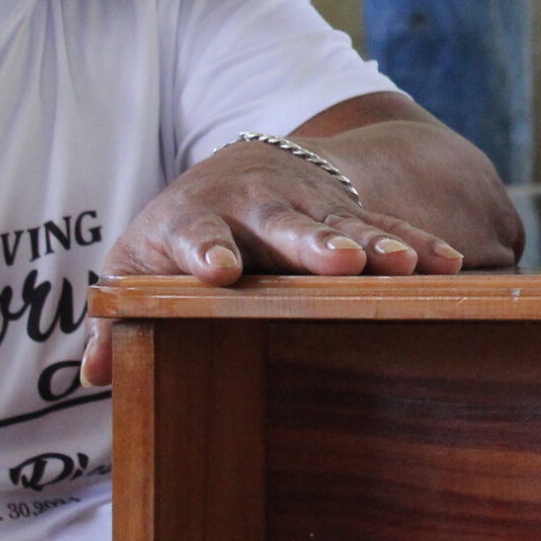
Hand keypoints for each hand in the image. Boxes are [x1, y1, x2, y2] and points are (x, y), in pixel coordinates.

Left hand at [82, 131, 465, 385]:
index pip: (196, 234)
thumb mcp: (140, 264)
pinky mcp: (349, 212)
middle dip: (312, 242)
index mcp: (194, 219)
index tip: (220, 272)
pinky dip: (415, 244)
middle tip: (340, 261)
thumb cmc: (181, 234)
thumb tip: (97, 371)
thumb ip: (119, 314)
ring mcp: (308, 205)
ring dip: (375, 243)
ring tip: (398, 267)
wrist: (239, 169)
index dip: (207, 251)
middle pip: (284, 223)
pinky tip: (444, 265)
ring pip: (345, 222)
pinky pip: (388, 228)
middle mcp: (256, 205)